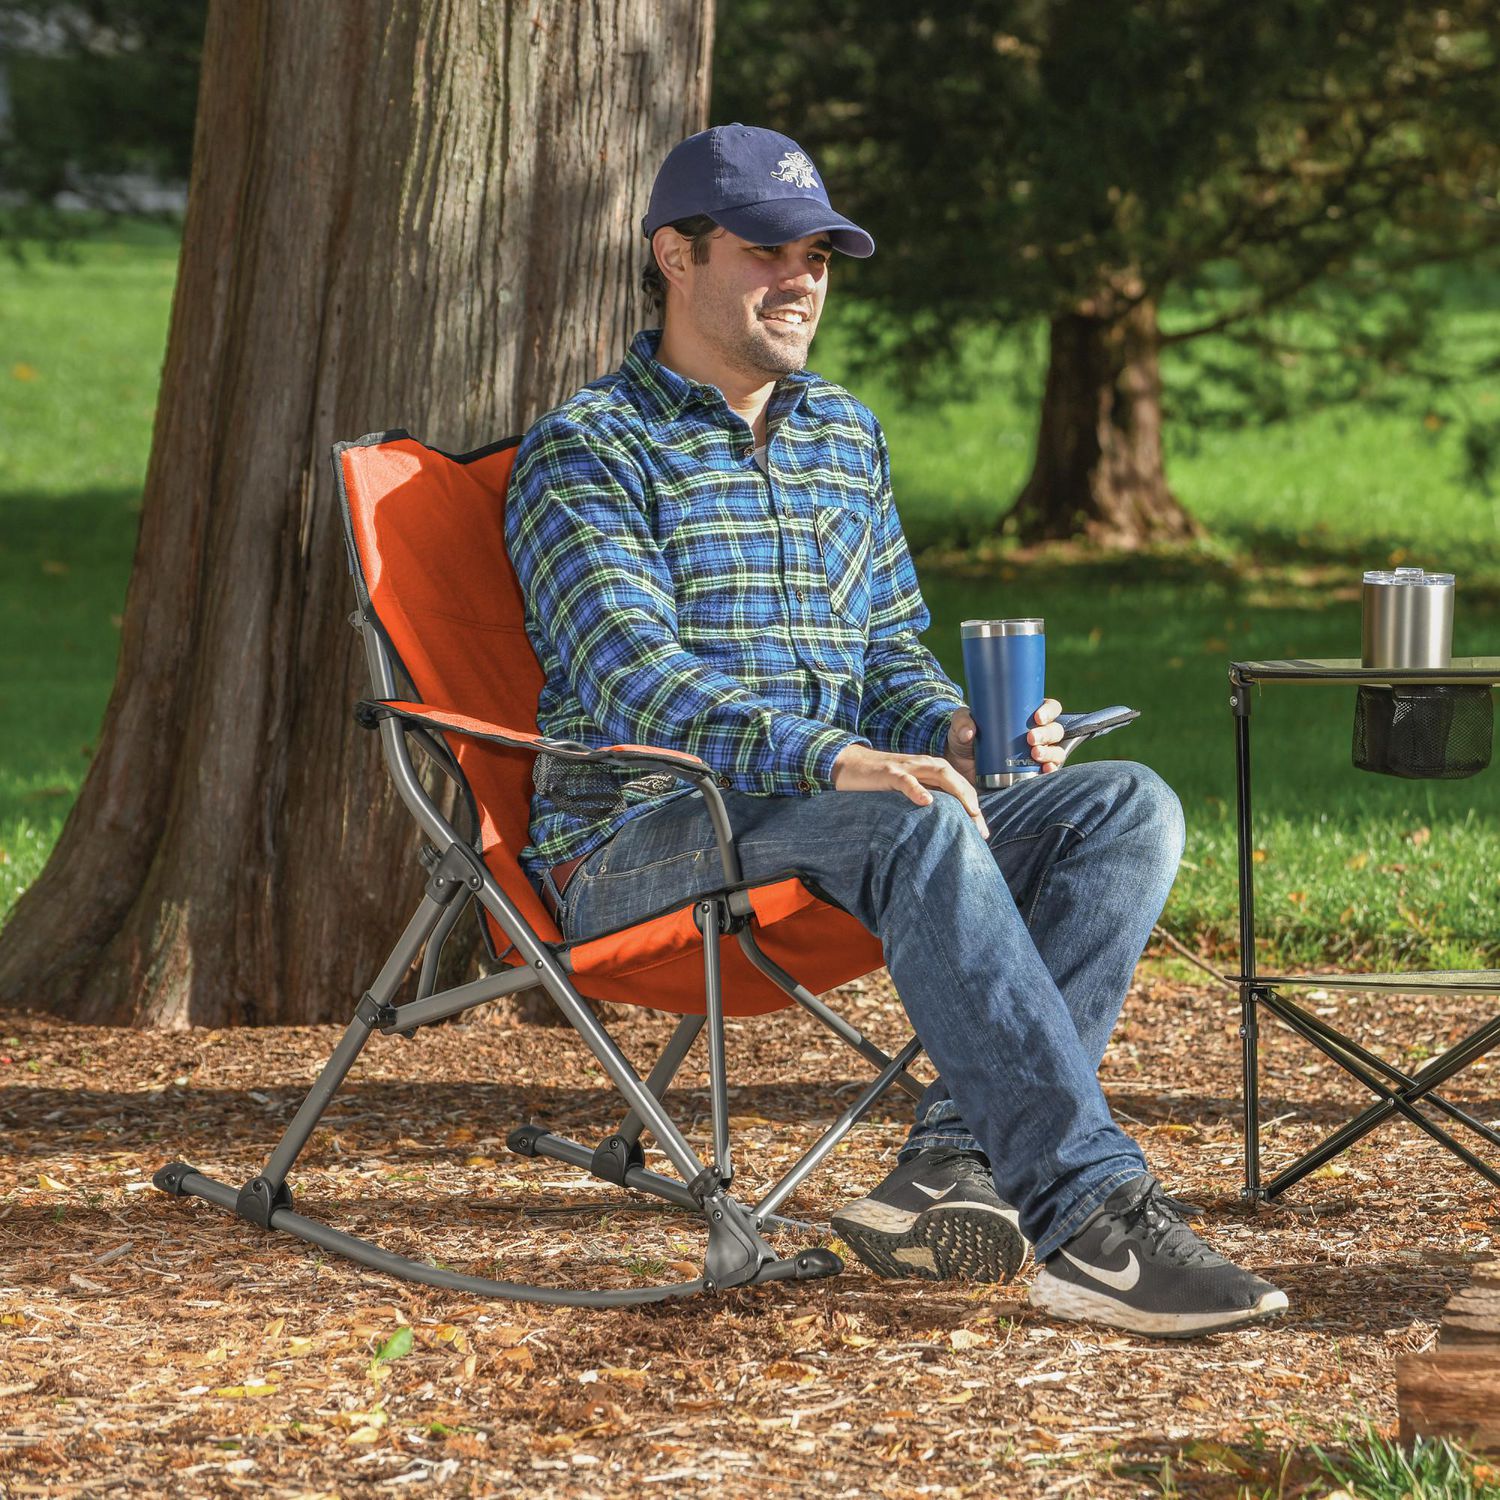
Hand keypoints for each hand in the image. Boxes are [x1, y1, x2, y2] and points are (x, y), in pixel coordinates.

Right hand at [831, 741, 990, 839]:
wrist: (850, 764)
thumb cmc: (881, 781)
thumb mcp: (909, 789)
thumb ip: (927, 798)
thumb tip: (946, 825)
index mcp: (930, 770)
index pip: (959, 786)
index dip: (973, 807)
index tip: (982, 833)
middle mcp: (923, 765)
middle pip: (956, 780)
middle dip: (972, 803)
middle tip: (981, 830)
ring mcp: (906, 767)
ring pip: (939, 774)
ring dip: (957, 792)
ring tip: (970, 811)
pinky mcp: (888, 772)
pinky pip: (905, 780)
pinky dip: (917, 789)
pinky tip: (927, 801)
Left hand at [946, 701, 1070, 780]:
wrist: (959, 768)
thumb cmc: (964, 739)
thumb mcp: (960, 725)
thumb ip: (962, 722)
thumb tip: (968, 732)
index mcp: (1024, 716)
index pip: (1048, 708)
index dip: (1049, 710)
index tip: (1037, 717)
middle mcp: (1035, 734)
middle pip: (1055, 730)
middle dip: (1046, 734)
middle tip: (1030, 739)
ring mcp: (1035, 755)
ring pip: (1056, 751)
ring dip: (1050, 752)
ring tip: (1035, 754)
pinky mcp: (1032, 774)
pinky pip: (1050, 772)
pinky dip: (1051, 770)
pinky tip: (1045, 770)